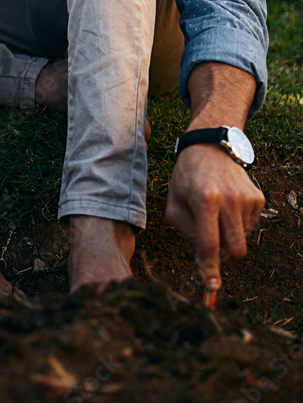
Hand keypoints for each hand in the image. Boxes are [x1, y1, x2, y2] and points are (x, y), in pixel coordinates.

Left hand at [165, 143, 264, 293]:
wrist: (209, 146)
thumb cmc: (186, 176)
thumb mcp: (173, 201)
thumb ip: (185, 231)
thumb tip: (203, 259)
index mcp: (204, 200)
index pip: (209, 244)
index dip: (209, 268)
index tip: (211, 286)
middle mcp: (229, 200)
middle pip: (235, 250)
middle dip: (224, 257)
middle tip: (211, 248)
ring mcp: (247, 199)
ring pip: (242, 239)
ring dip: (227, 236)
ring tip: (214, 213)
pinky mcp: (258, 198)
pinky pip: (249, 226)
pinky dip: (236, 224)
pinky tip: (225, 206)